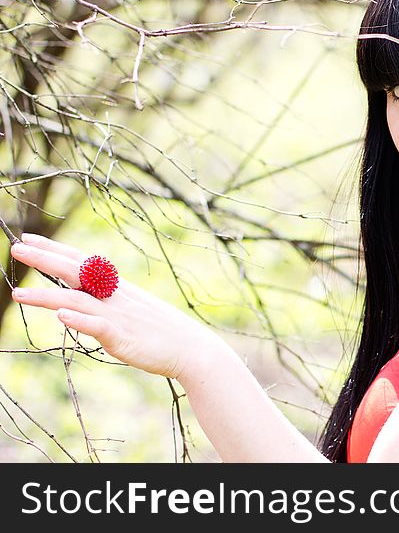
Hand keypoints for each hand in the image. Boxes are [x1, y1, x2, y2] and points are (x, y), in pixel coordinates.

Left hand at [9, 233, 222, 380]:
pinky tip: (62, 316)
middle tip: (16, 248)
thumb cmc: (162, 331)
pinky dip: (80, 320)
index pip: (81, 262)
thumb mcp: (133, 310)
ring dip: (47, 296)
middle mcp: (115, 297)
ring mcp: (119, 316)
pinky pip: (99, 327)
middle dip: (45, 260)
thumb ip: (106, 303)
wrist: (191, 348)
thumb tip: (79, 304)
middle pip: (77, 272)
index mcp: (117, 288)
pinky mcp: (123, 338)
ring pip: (79, 300)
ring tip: (18, 294)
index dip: (54, 250)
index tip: (29, 239)